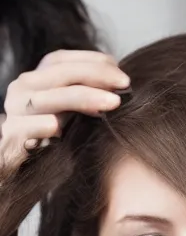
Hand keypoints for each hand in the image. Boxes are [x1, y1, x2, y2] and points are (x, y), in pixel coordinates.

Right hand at [0, 50, 128, 170]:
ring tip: (111, 103)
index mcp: (34, 82)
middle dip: (95, 76)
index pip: (60, 60)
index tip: (121, 71)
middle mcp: (21, 91)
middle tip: (125, 85)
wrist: (15, 175)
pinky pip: (24, 129)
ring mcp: (14, 114)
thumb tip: (119, 90)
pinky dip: (41, 126)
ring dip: (81, 98)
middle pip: (59, 75)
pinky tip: (60, 128)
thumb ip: (82, 102)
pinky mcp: (10, 139)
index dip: (91, 60)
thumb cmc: (46, 145)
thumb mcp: (66, 118)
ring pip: (44, 98)